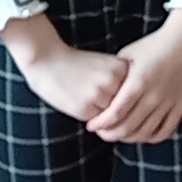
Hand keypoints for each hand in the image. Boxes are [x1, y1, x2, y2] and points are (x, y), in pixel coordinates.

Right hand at [1, 13, 129, 125]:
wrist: (46, 59)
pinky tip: (76, 100)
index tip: (105, 85)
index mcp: (122, 68)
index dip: (121, 95)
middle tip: (93, 92)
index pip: (134, 94)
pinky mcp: (86, 108)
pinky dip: (88, 116)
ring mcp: (101, 95)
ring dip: (101, 113)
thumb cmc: (76, 63)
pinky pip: (95, 122)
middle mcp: (115, 82)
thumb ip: (121, 81)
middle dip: (113, 106)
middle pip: (124, 107)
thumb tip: (135, 108)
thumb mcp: (105, 64)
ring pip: (111, 117)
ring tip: (84, 94)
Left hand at [90, 7, 181, 143]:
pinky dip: (151, 137)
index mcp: (139, 81)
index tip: (91, 125)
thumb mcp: (128, 56)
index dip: (100, 124)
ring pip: (145, 132)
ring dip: (128, 138)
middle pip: (128, 127)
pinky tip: (141, 133)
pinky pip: (165, 130)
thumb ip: (115, 78)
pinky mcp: (181, 105)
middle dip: (110, 134)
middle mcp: (155, 94)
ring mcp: (170, 101)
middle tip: (101, 132)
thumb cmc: (153, 45)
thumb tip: (99, 95)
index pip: (115, 113)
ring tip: (118, 134)